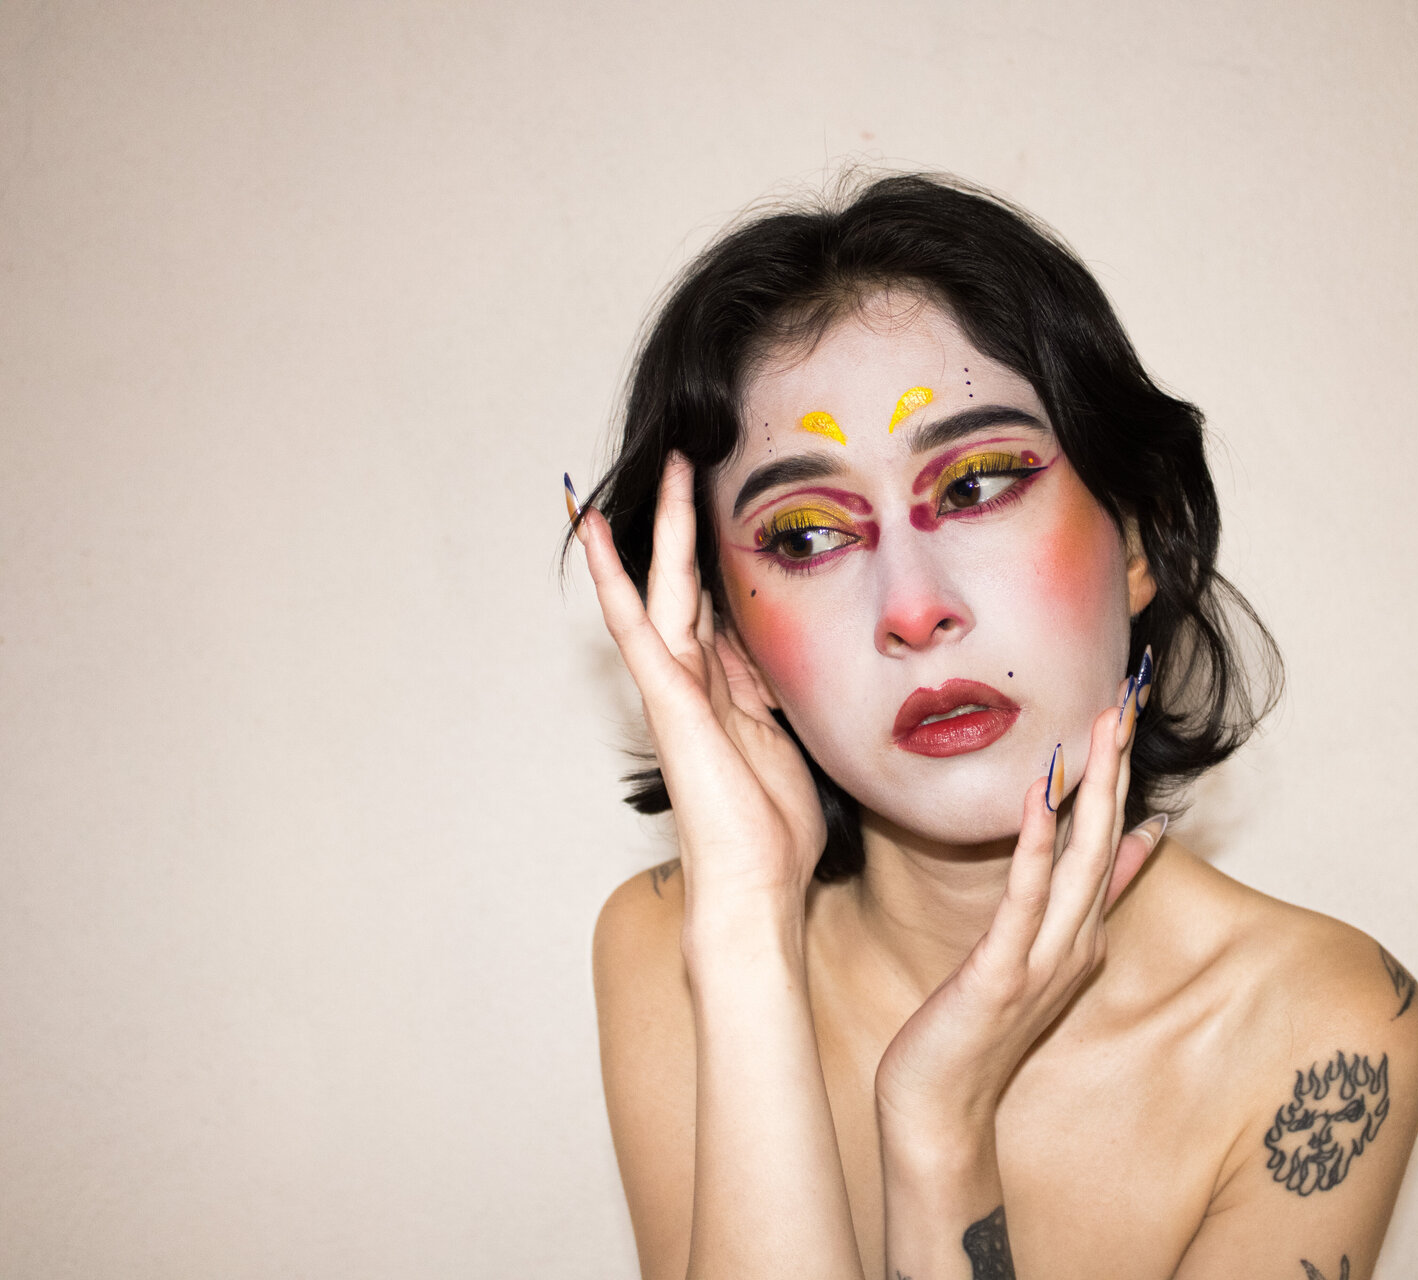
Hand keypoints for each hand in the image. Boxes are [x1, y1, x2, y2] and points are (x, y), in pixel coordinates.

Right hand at [576, 454, 826, 918]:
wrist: (756, 887)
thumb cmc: (776, 833)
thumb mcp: (790, 741)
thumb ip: (776, 695)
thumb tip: (773, 654)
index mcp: (727, 692)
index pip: (716, 609)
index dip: (716, 561)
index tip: (723, 511)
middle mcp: (695, 684)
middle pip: (688, 588)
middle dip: (688, 526)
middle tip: (688, 463)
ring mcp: (675, 690)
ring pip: (663, 591)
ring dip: (661, 529)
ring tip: (663, 468)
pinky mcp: (667, 701)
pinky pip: (636, 626)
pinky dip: (613, 576)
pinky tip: (593, 530)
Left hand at [872, 664, 1167, 1140]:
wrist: (941, 1110)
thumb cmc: (976, 1029)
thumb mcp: (1039, 954)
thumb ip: (1090, 899)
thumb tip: (1141, 840)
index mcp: (1081, 932)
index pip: (1110, 836)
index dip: (1119, 771)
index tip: (1126, 708)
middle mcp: (1075, 940)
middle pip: (1107, 836)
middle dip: (1117, 763)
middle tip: (1127, 693)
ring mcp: (1043, 958)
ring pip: (1081, 859)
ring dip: (1093, 788)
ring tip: (1101, 725)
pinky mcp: (1002, 973)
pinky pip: (1024, 897)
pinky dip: (1035, 843)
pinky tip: (1037, 795)